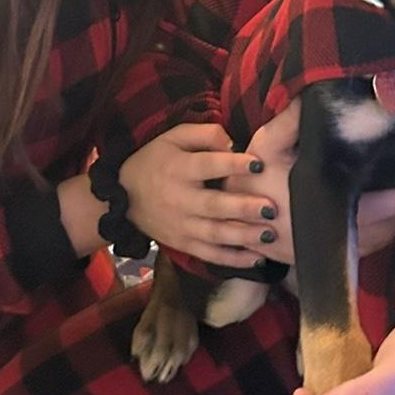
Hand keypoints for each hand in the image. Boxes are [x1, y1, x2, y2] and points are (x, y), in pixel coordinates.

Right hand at [121, 125, 273, 267]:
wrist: (122, 198)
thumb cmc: (155, 160)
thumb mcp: (173, 137)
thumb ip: (204, 134)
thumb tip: (234, 143)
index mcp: (179, 168)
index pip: (208, 165)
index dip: (233, 165)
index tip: (259, 164)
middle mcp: (180, 199)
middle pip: (214, 206)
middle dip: (243, 208)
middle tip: (271, 208)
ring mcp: (182, 226)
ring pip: (215, 234)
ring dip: (244, 236)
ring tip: (270, 234)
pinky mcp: (183, 245)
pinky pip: (210, 255)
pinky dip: (233, 259)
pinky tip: (257, 257)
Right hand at [224, 105, 394, 265]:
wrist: (225, 218)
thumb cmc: (247, 177)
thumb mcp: (264, 144)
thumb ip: (290, 121)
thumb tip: (313, 94)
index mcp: (314, 206)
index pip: (368, 207)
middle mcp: (319, 235)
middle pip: (376, 231)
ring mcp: (318, 251)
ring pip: (368, 245)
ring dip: (393, 228)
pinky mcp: (314, 259)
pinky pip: (356, 252)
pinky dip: (376, 238)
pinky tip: (385, 222)